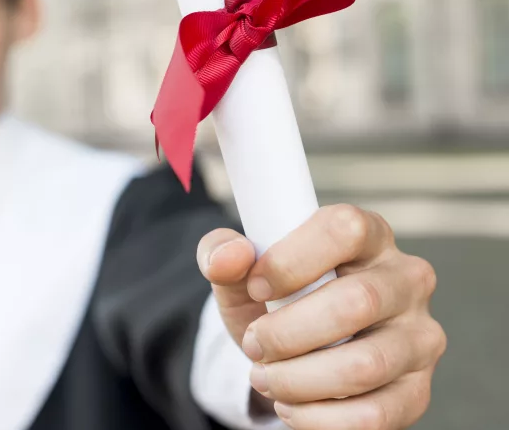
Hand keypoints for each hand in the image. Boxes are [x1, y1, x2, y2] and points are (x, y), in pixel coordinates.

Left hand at [196, 204, 445, 428]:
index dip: (291, 260)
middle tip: (254, 344)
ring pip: (365, 365)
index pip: (344, 230)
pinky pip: (375, 414)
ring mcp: (419, 336)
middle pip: (356, 302)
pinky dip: (320, 419)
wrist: (293, 350)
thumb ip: (222, 254)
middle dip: (287, 333)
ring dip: (299, 380)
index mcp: (366, 234)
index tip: (255, 287)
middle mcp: (405, 279)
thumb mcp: (241, 272)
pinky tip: (292, 407)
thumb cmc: (274, 297)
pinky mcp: (418, 389)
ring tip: (265, 378)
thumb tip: (228, 256)